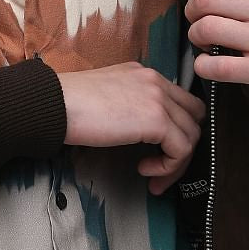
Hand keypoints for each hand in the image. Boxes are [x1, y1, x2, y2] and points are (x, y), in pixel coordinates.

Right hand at [57, 62, 206, 195]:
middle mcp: (156, 81)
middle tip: (163, 168)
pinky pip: (181, 149)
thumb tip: (140, 129)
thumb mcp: (107, 94)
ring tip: (151, 175)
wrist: (55, 104)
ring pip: (191, 135)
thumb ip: (130, 103)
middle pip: (193, 117)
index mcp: (144, 74)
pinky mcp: (156, 120)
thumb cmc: (69, 104)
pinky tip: (145, 169)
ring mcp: (158, 99)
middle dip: (184, 146)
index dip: (176, 129)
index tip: (159, 150)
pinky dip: (168, 167)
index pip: (180, 101)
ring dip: (175, 163)